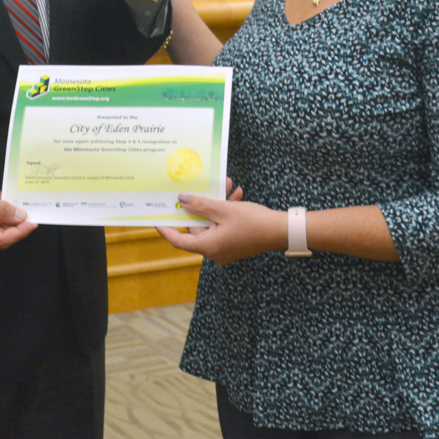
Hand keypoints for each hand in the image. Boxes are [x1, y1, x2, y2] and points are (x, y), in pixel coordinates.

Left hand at [156, 179, 285, 265]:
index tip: (156, 219)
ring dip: (217, 204)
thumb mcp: (224, 210)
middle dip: (202, 205)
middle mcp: (214, 251)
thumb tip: (182, 201)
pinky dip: (227, 211)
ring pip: (213, 223)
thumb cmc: (253, 222)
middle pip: (198, 227)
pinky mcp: (235, 243)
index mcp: (208, 246)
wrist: (282, 231)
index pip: (179, 240)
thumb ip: (201, 205)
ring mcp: (225, 248)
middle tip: (206, 187)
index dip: (166, 229)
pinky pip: (224, 226)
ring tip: (226, 186)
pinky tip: (235, 194)